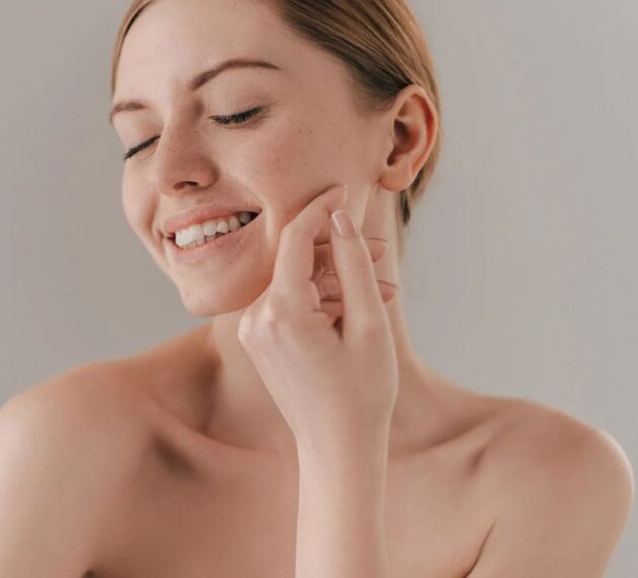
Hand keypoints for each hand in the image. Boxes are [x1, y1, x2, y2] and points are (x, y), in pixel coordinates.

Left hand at [237, 184, 399, 452]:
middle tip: (383, 250)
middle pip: (297, 260)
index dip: (321, 208)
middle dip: (339, 250)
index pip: (295, 238)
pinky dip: (323, 300)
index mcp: (281, 312)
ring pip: (297, 282)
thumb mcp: (369, 325)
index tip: (344, 188)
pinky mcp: (259, 341)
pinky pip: (291, 304)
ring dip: (337, 279)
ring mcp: (253, 331)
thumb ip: (354, 265)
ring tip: (384, 289)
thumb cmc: (361, 394)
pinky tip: (360, 308)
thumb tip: (341, 218)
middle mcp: (256, 318)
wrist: (336, 450)